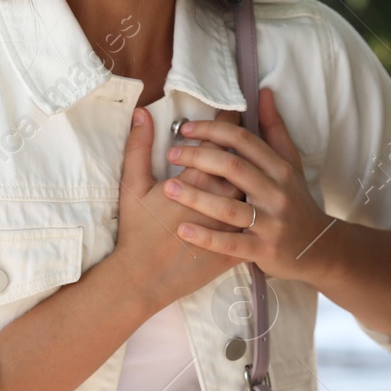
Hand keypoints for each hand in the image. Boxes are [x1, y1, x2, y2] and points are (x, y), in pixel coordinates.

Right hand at [112, 105, 248, 313]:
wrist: (145, 279)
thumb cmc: (137, 232)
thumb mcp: (132, 186)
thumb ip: (138, 147)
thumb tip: (143, 113)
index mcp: (198, 179)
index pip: (221, 141)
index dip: (226, 124)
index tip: (231, 111)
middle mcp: (222, 198)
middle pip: (244, 164)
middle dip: (244, 149)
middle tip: (245, 134)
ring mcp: (233, 224)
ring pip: (254, 193)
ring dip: (255, 179)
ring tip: (252, 169)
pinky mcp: (239, 248)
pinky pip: (257, 224)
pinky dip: (259, 212)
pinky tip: (257, 205)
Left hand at [160, 87, 338, 284]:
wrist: (319, 249)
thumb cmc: (296, 200)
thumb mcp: (290, 164)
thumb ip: (274, 129)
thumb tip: (263, 92)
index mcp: (280, 168)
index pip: (244, 141)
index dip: (213, 131)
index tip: (185, 129)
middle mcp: (276, 193)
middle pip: (233, 168)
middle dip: (199, 158)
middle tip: (172, 154)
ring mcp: (271, 223)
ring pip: (229, 207)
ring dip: (196, 196)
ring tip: (167, 188)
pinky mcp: (264, 251)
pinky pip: (231, 244)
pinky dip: (206, 237)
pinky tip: (182, 230)